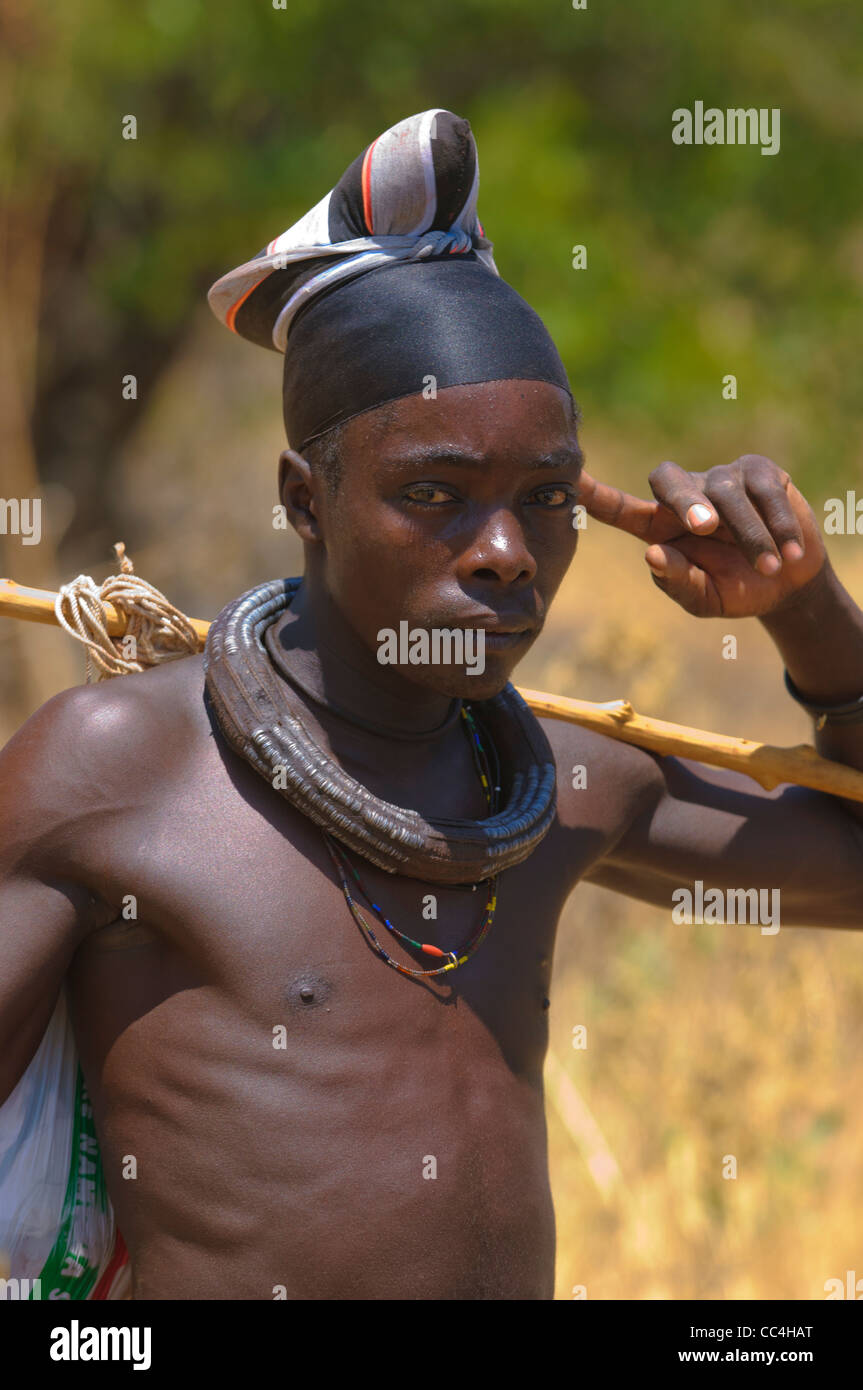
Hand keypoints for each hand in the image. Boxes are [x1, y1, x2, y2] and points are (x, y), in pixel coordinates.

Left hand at [578, 454, 826, 617]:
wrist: (789, 585)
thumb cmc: (737, 589)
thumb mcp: (704, 599)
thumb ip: (677, 581)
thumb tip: (652, 554)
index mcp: (660, 527)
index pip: (621, 508)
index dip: (597, 495)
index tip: (572, 480)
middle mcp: (685, 495)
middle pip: (668, 480)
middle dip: (685, 501)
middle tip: (704, 528)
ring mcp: (722, 478)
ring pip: (724, 491)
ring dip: (749, 532)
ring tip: (769, 567)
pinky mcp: (760, 473)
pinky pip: (763, 488)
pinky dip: (777, 522)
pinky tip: (789, 551)